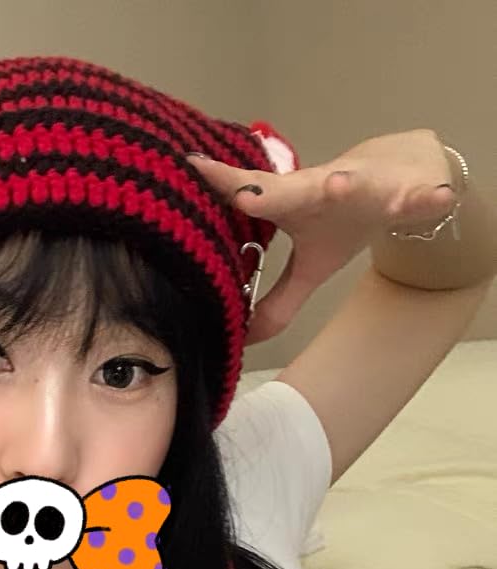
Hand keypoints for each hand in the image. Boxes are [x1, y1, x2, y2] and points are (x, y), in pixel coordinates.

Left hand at [187, 129, 457, 343]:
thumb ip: (276, 301)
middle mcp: (325, 189)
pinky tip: (434, 199)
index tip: (194, 170)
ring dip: (347, 184)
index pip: (253, 195)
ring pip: (358, 184)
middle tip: (244, 194)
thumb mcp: (309, 265)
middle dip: (272, 191)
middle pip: (295, 190)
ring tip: (338, 184)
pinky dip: (426, 198)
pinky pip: (418, 196)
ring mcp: (369, 188)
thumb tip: (242, 338)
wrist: (406, 175)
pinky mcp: (409, 192)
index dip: (224, 185)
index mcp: (295, 204)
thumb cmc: (344, 219)